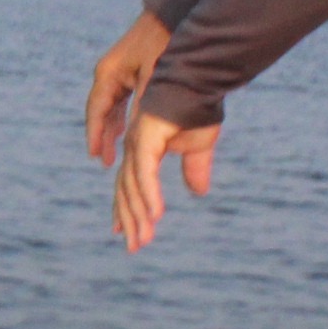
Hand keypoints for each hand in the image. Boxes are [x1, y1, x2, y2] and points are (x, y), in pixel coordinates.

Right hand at [83, 12, 170, 164]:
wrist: (179, 8)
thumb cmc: (168, 41)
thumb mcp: (157, 79)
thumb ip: (148, 109)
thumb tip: (146, 139)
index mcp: (109, 72)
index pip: (96, 110)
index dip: (96, 135)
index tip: (97, 156)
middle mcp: (110, 69)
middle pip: (101, 109)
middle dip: (103, 135)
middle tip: (105, 161)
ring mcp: (121, 66)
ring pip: (112, 104)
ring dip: (113, 126)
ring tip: (115, 151)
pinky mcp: (134, 65)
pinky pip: (123, 96)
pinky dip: (124, 114)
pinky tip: (130, 127)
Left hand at [112, 111, 219, 253]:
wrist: (201, 79)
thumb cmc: (198, 108)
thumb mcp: (199, 146)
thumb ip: (195, 169)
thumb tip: (198, 192)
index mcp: (143, 150)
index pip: (129, 186)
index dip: (128, 211)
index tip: (126, 235)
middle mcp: (135, 148)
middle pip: (126, 191)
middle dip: (130, 220)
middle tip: (133, 248)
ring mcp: (138, 142)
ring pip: (133, 186)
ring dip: (139, 215)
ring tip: (143, 240)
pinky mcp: (146, 136)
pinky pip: (144, 172)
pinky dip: (149, 195)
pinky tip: (155, 215)